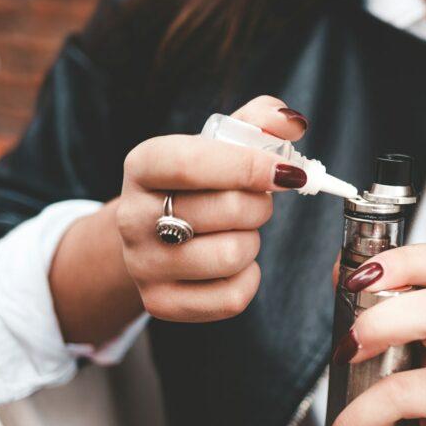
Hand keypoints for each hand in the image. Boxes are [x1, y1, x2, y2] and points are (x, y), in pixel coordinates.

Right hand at [115, 95, 308, 321]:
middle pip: (227, 210)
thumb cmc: (197, 182)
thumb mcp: (218, 143)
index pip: (191, 163)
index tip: (289, 171)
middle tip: (257, 202)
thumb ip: (259, 123)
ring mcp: (142, 264)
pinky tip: (233, 264)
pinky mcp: (159, 302)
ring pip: (231, 256)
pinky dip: (248, 278)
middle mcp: (132, 216)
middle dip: (261, 205)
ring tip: (237, 232)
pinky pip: (231, 297)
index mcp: (142, 165)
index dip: (248, 165)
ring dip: (252, 241)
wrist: (152, 234)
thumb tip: (293, 123)